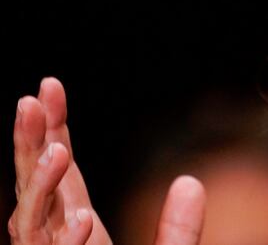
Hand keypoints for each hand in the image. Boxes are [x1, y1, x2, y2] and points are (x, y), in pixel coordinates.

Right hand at [9, 77, 206, 243]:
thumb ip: (178, 228)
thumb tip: (191, 184)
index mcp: (75, 225)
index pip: (59, 167)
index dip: (52, 128)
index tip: (51, 86)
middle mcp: (56, 238)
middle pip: (36, 185)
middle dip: (30, 143)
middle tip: (30, 101)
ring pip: (31, 220)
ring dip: (41, 185)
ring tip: (58, 151)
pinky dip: (65, 241)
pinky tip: (83, 217)